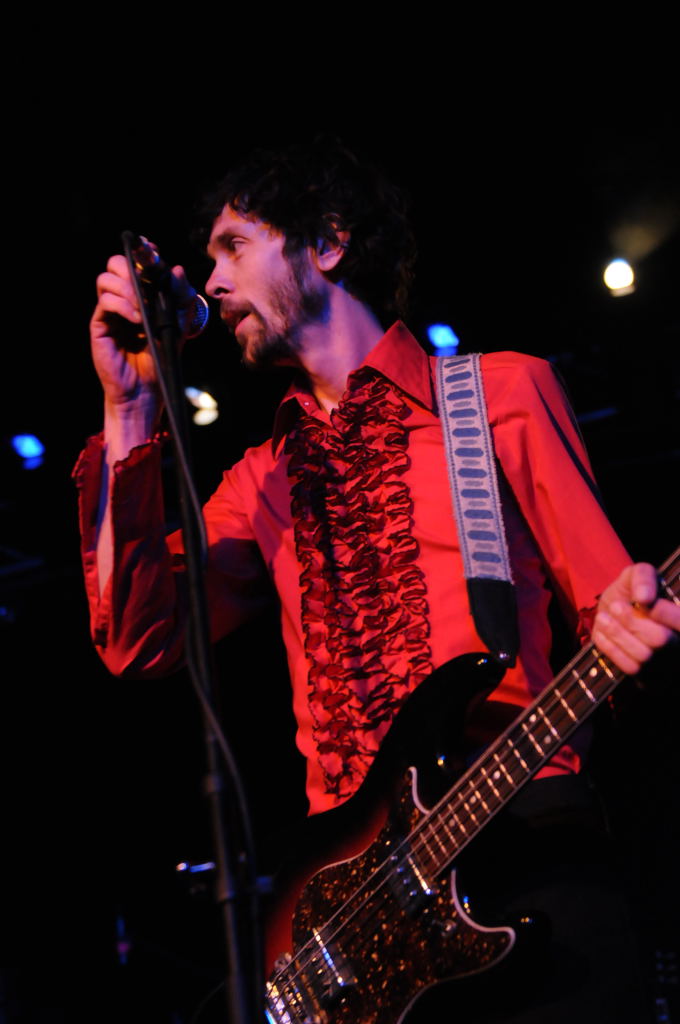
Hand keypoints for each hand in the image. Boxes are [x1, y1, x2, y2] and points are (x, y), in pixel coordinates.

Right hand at [90, 249, 195, 409]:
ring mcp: (109, 310)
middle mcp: (123, 297)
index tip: (155, 253)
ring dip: (127, 288)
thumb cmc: (161, 356)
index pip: (136, 261)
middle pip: (115, 263)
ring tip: (143, 308)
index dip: (144, 251)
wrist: (147, 388)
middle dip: (132, 267)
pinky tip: (137, 319)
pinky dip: (123, 305)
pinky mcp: (100, 324)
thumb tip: (177, 270)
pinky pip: (105, 301)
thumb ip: (181, 298)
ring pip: (105, 278)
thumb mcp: (179, 325)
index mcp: (141, 292)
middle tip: (147, 282)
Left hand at [592, 563, 679, 674]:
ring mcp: (665, 664)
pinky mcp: (647, 678)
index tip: (641, 600)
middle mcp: (679, 644)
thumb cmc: (632, 591)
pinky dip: (611, 648)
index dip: (663, 612)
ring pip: (643, 656)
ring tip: (603, 617)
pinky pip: (630, 668)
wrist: (614, 612)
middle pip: (661, 640)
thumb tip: (644, 598)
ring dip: (617, 634)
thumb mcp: (638, 574)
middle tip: (616, 606)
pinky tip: (602, 632)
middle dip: (633, 622)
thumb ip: (644, 577)